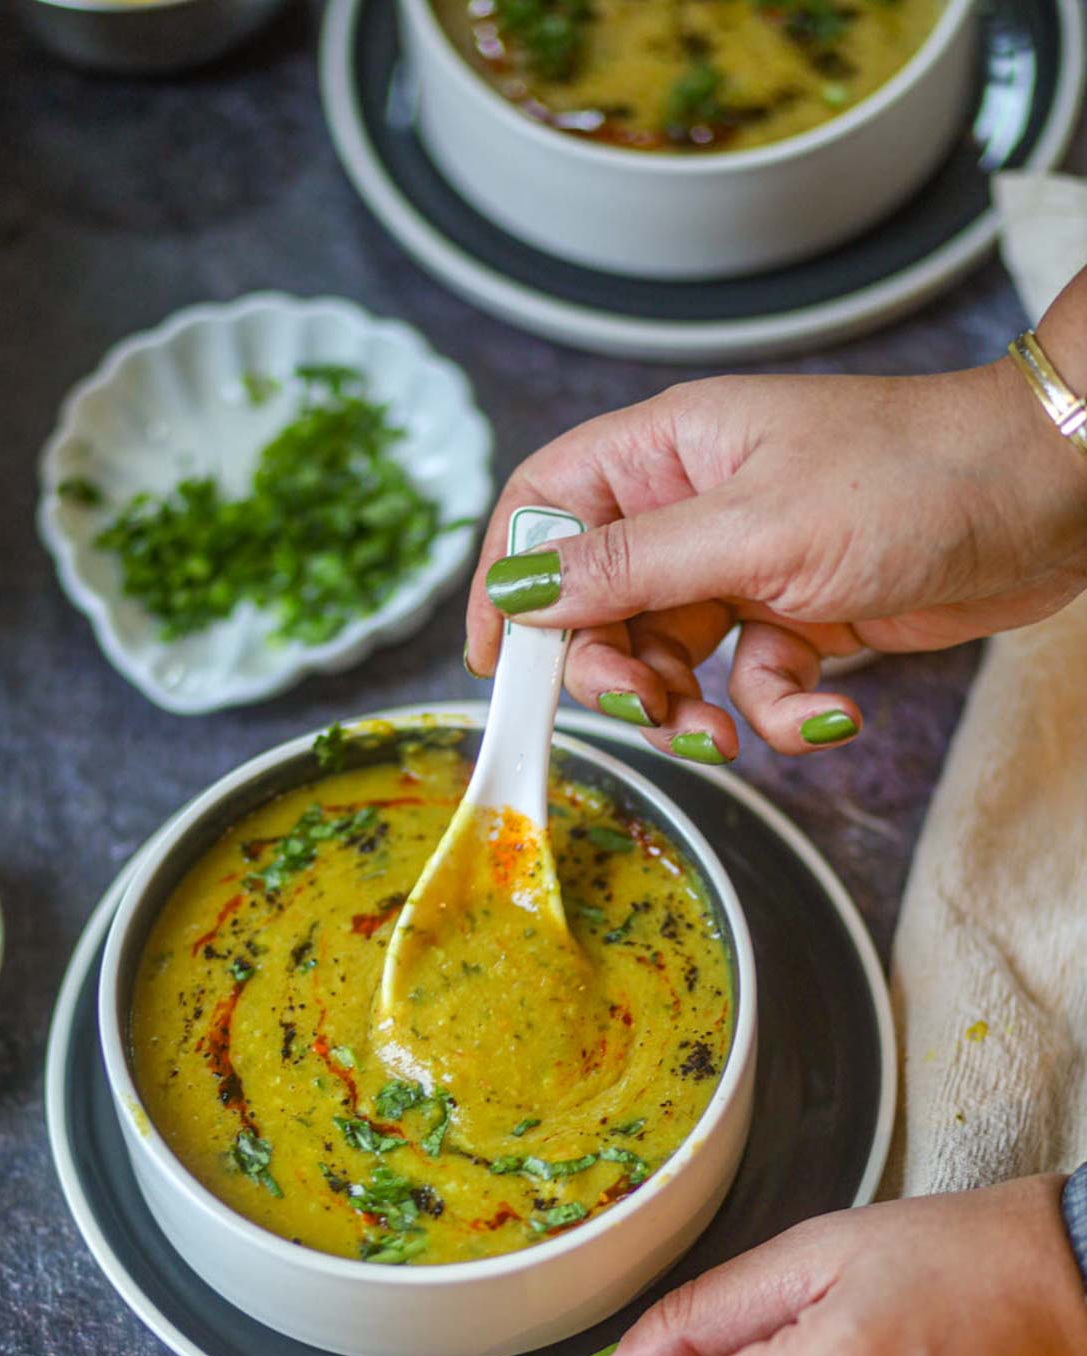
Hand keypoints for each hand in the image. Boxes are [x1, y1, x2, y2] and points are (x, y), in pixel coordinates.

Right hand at [466, 317, 1086, 760]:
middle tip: (644, 707)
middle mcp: (695, 507)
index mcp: (667, 452)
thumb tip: (523, 589)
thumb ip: (632, 567)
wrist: (1049, 498)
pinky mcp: (799, 616)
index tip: (494, 660)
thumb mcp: (754, 527)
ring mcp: (746, 564)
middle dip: (612, 669)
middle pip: (598, 603)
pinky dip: (780, 712)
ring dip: (689, 710)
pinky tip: (827, 713)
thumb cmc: (913, 475)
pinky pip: (753, 682)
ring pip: (671, 656)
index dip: (509, 580)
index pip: (545, 508)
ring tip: (725, 735)